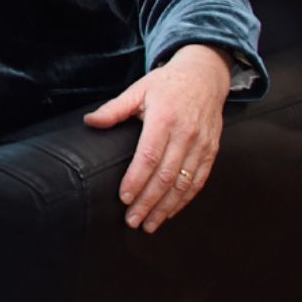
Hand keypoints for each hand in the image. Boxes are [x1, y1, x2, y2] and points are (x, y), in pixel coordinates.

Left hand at [83, 44, 233, 233]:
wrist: (205, 77)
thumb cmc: (166, 84)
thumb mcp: (138, 89)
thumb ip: (114, 109)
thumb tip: (90, 122)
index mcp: (165, 119)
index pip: (149, 156)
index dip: (136, 179)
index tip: (123, 198)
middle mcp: (186, 134)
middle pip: (166, 175)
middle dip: (148, 201)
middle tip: (132, 220)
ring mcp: (202, 145)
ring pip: (184, 183)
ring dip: (166, 207)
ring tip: (149, 224)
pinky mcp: (211, 152)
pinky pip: (198, 181)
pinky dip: (184, 200)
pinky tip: (170, 212)